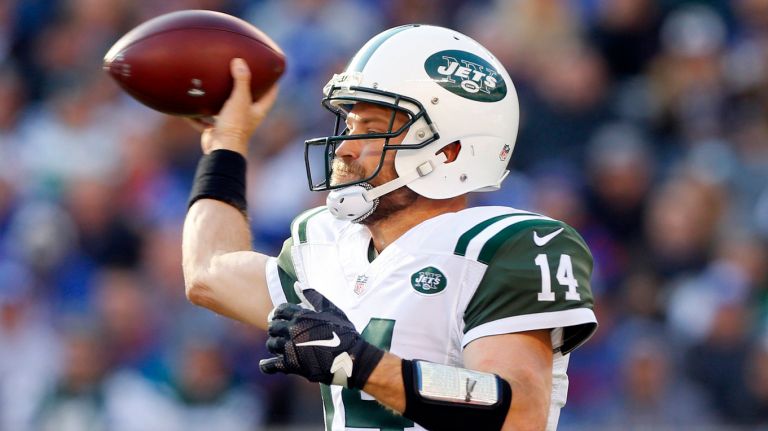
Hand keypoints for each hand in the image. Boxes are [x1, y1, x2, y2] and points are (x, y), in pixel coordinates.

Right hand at [189, 58, 278, 155]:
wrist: (221, 149)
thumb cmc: (234, 125)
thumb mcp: (239, 99)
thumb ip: (241, 80)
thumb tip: (239, 61)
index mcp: (256, 111)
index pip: (270, 95)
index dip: (272, 84)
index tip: (271, 72)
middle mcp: (245, 119)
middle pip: (248, 102)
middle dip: (245, 90)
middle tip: (239, 74)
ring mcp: (230, 125)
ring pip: (225, 110)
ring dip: (219, 101)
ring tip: (212, 87)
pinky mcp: (216, 132)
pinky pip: (205, 121)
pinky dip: (198, 115)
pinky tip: (188, 107)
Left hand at [259, 289, 383, 387]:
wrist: (350, 357)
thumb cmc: (344, 332)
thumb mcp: (331, 310)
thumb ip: (313, 296)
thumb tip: (297, 285)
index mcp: (301, 316)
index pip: (280, 310)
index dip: (279, 313)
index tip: (281, 317)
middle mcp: (292, 330)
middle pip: (272, 327)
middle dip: (275, 328)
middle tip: (280, 332)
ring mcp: (290, 348)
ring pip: (271, 344)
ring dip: (273, 344)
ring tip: (279, 346)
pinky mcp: (291, 365)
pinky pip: (271, 365)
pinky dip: (266, 365)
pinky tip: (266, 364)